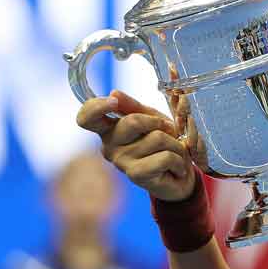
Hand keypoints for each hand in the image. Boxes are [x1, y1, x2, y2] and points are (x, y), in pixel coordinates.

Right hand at [75, 90, 195, 201]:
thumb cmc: (164, 145)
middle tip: (170, 133)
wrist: (181, 176)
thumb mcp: (152, 120)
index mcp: (109, 129)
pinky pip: (165, 157)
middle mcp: (109, 146)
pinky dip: (179, 160)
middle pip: (133, 121)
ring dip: (176, 144)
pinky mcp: (136, 175)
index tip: (113, 101)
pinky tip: (177, 168)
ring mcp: (121, 162)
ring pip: (157, 138)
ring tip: (174, 153)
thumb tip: (114, 92)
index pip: (87, 118)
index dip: (96, 106)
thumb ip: (134, 107)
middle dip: (160, 124)